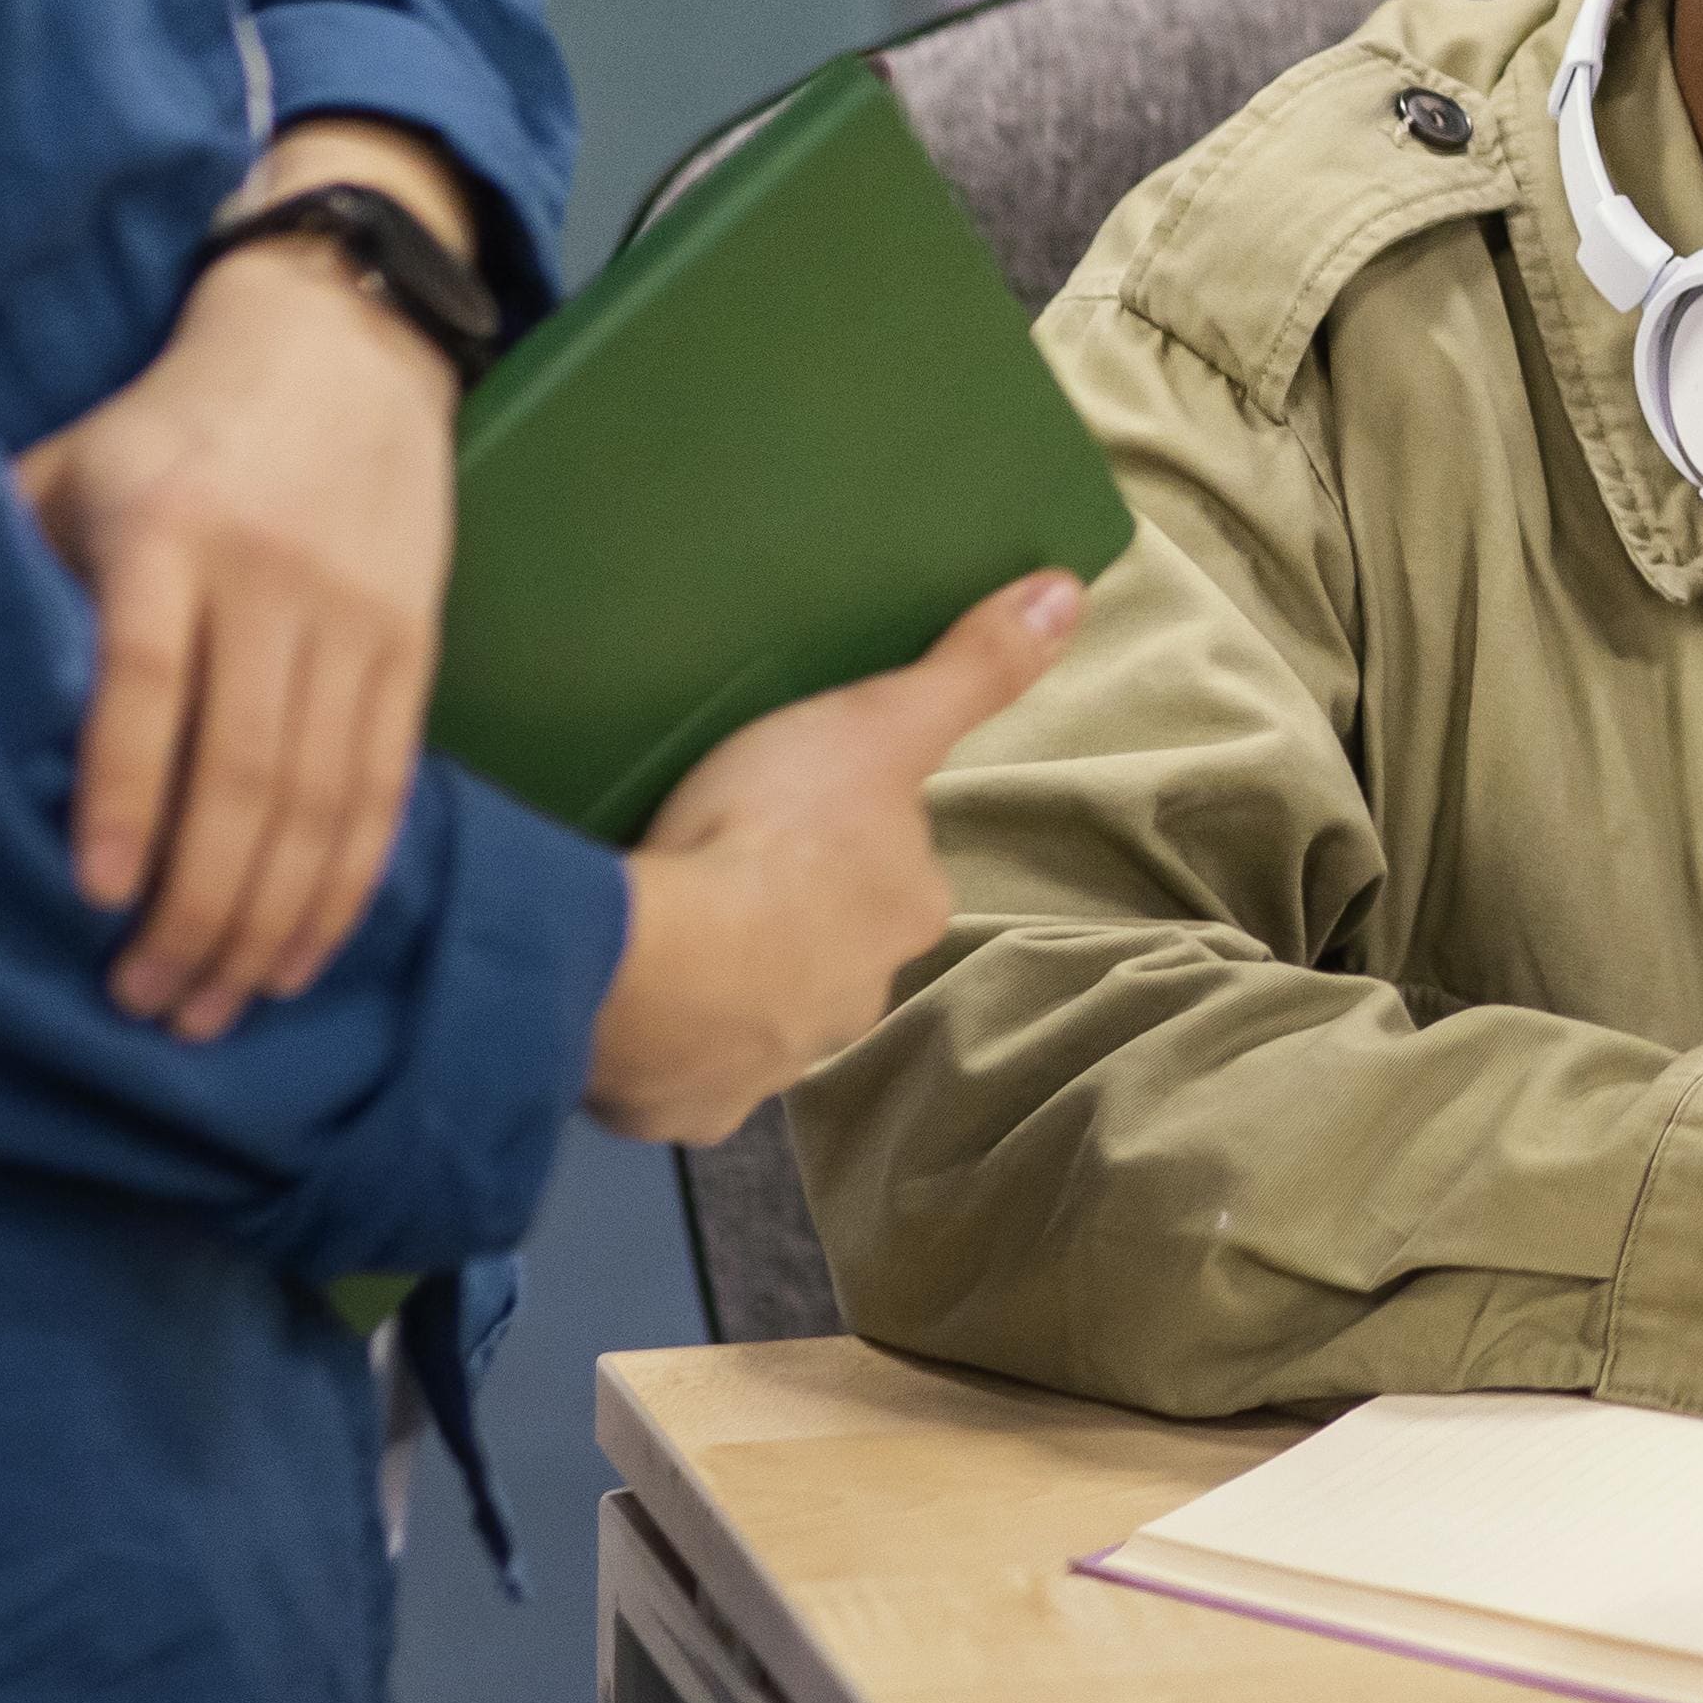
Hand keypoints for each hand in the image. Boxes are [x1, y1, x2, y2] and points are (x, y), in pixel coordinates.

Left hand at [16, 133, 473, 1037]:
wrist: (343, 349)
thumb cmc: (169, 428)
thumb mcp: (68, 468)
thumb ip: (12, 569)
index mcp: (174, 532)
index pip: (153, 677)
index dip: (127, 790)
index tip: (96, 896)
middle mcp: (277, 580)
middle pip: (250, 766)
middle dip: (202, 904)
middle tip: (148, 1005)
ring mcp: (358, 618)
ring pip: (323, 795)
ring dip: (270, 918)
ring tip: (216, 1007)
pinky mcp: (414, 644)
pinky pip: (385, 784)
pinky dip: (347, 880)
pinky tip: (303, 953)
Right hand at [584, 570, 1082, 1146]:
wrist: (653, 965)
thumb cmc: (776, 834)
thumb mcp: (880, 722)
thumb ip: (973, 667)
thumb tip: (1071, 592)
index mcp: (905, 918)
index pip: (890, 872)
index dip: (844, 840)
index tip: (786, 812)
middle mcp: (853, 1005)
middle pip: (825, 947)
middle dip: (785, 917)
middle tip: (715, 863)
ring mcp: (768, 1067)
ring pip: (755, 1014)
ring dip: (724, 981)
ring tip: (666, 928)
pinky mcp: (687, 1110)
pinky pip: (679, 1073)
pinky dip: (663, 1046)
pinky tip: (630, 1002)